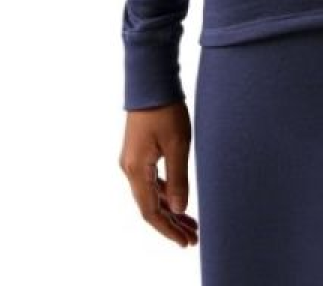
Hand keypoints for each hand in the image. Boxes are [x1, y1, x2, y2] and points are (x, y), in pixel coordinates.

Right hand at [119, 100, 199, 246]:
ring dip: (169, 209)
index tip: (186, 241)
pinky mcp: (138, 151)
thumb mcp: (178, 144)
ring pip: (151, 194)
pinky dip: (165, 193)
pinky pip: (151, 181)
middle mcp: (129, 169)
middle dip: (171, 223)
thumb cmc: (165, 109)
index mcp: (136, 170)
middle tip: (192, 237)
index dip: (168, 229)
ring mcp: (132, 160)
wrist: (150, 80)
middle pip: (150, 206)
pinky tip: (178, 199)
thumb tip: (179, 209)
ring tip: (190, 223)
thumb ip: (178, 178)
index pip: (151, 211)